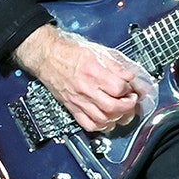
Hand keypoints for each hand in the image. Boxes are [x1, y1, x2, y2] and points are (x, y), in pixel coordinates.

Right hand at [13, 25, 146, 132]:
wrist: (48, 56)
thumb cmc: (70, 52)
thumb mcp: (97, 51)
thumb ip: (115, 65)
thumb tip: (129, 76)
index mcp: (94, 72)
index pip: (119, 87)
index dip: (129, 89)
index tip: (131, 87)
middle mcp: (86, 88)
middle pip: (113, 107)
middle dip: (127, 106)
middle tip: (131, 101)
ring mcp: (78, 100)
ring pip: (102, 119)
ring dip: (116, 117)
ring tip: (120, 110)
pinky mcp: (72, 107)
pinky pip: (88, 124)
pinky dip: (101, 126)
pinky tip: (106, 120)